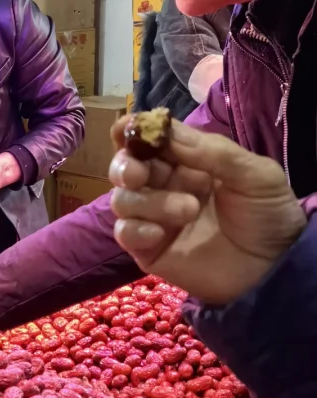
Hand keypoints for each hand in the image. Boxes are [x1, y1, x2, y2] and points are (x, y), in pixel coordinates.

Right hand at [109, 118, 305, 305]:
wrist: (274, 267)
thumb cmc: (268, 215)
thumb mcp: (254, 173)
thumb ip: (212, 151)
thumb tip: (165, 131)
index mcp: (188, 162)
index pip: (151, 140)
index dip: (133, 131)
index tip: (126, 129)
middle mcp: (165, 186)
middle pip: (125, 167)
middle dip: (125, 166)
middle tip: (139, 174)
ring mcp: (154, 219)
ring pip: (122, 199)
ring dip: (149, 202)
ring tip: (188, 211)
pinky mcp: (148, 250)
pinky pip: (124, 232)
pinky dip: (136, 229)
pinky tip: (160, 234)